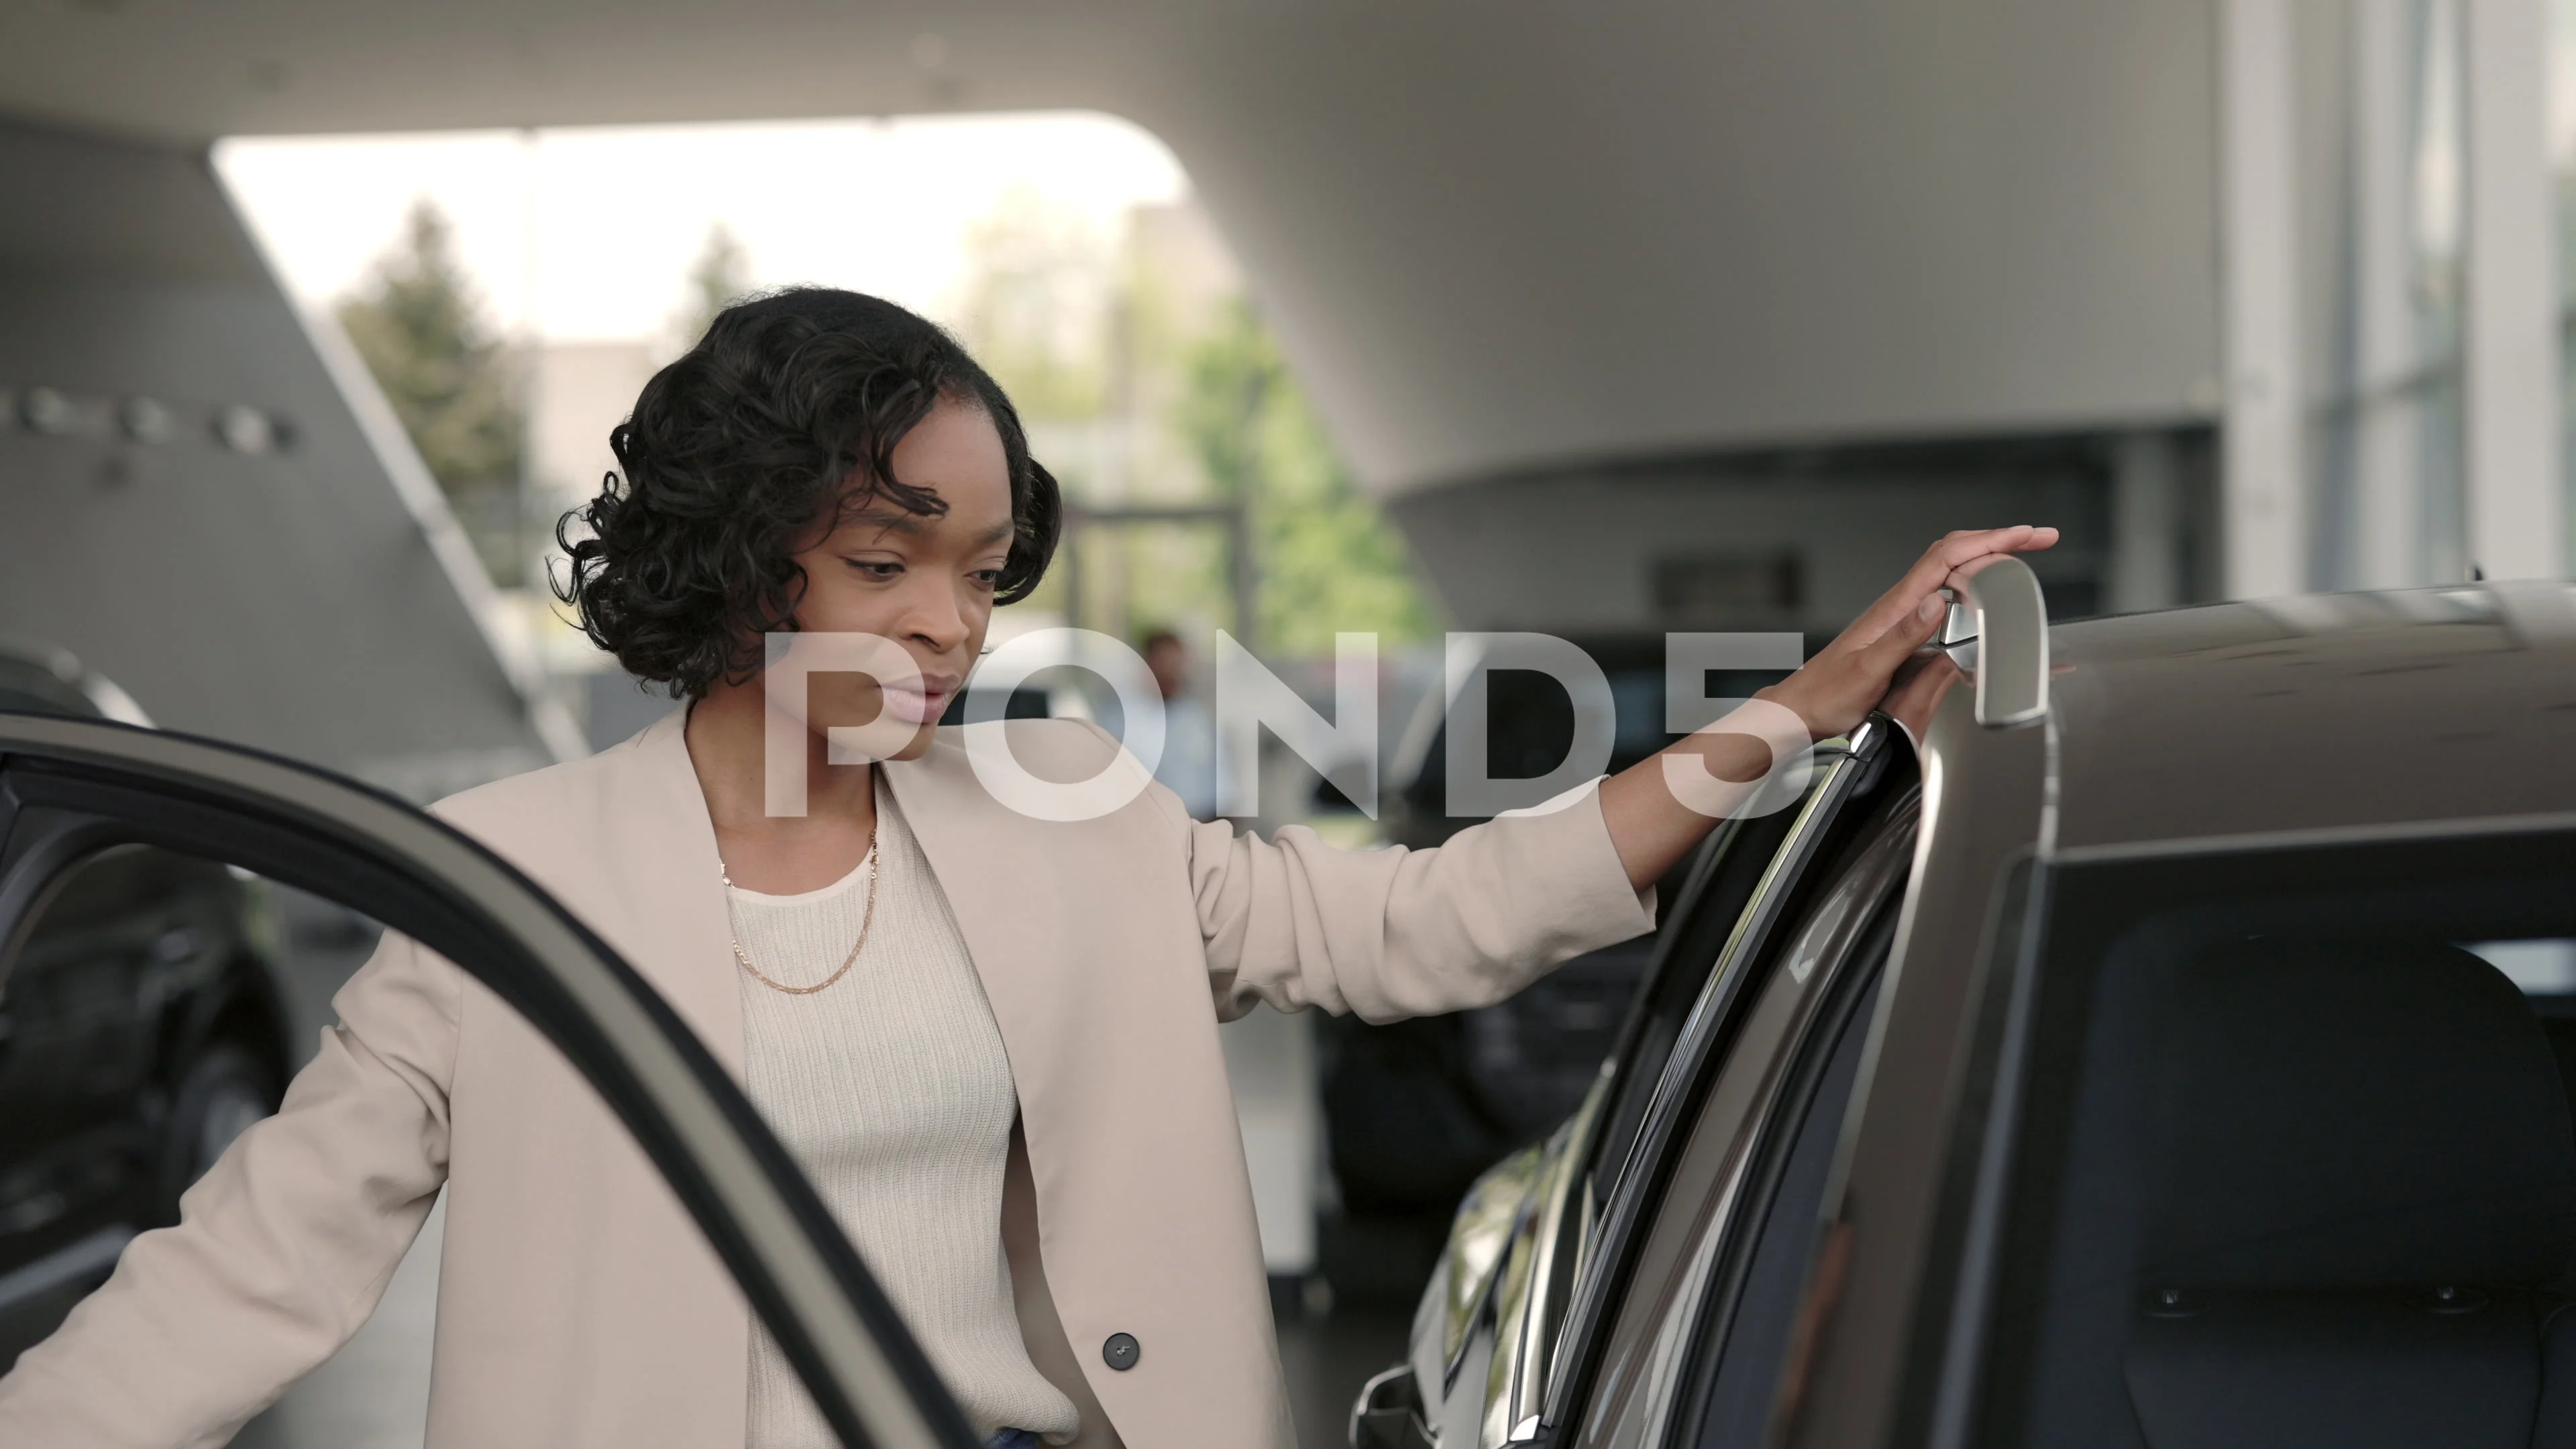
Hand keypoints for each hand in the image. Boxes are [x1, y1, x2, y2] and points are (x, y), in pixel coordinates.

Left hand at [1756, 526, 2057, 739]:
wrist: (1801, 709)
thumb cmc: (1828, 695)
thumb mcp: (1867, 671)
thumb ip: (1902, 637)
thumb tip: (1937, 602)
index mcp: (1895, 607)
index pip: (1948, 557)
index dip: (1991, 540)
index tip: (2027, 535)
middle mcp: (1900, 605)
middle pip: (1954, 555)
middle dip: (1999, 541)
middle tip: (2039, 540)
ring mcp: (1901, 616)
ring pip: (1950, 572)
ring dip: (1988, 560)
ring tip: (2023, 558)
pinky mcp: (1902, 632)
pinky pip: (1944, 597)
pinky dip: (1972, 586)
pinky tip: (1985, 596)